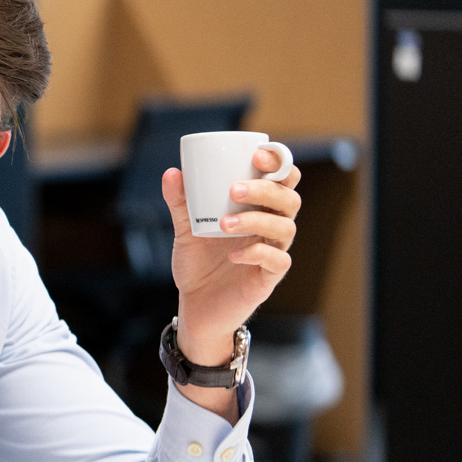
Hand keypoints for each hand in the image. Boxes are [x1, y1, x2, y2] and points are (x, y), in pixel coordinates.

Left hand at [161, 147, 301, 363]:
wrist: (195, 305)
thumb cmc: (198, 263)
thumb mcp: (185, 229)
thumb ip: (180, 202)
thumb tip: (173, 172)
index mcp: (257, 208)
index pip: (282, 179)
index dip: (278, 163)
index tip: (257, 155)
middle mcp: (270, 227)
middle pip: (289, 199)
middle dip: (266, 189)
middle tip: (234, 190)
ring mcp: (272, 251)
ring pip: (285, 227)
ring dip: (256, 220)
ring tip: (225, 224)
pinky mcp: (268, 277)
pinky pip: (277, 261)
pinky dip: (257, 253)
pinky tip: (234, 254)